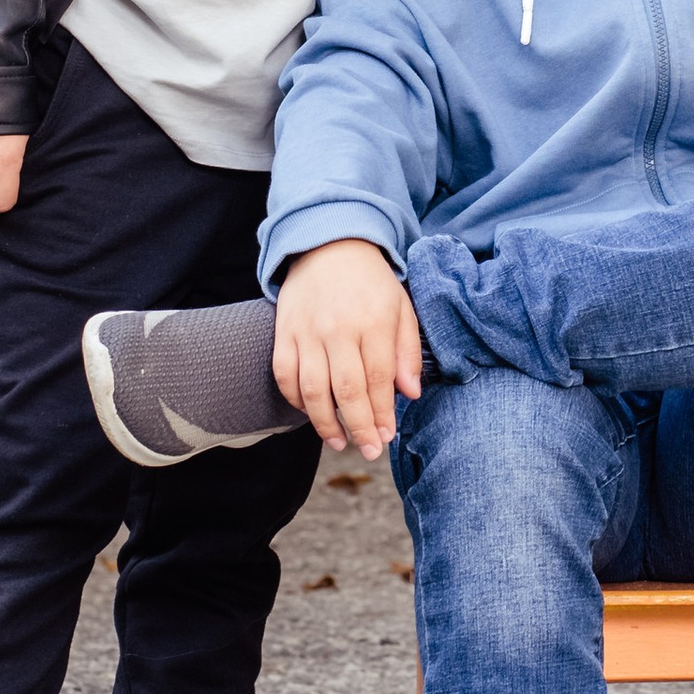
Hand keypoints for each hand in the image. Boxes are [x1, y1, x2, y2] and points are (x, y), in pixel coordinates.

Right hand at [273, 238, 423, 457]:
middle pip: (346, 390)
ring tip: (340, 442)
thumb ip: (407, 351)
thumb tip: (410, 393)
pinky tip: (311, 413)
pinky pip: (285, 375)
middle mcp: (338, 328)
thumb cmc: (370, 281)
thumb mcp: (401, 307)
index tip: (387, 436)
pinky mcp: (284, 332)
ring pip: (312, 389)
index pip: (378, 379)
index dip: (382, 413)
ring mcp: (307, 331)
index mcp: (373, 321)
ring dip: (325, 423)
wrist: (328, 243)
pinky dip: (296, 401)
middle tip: (370, 450)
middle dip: (359, 427)